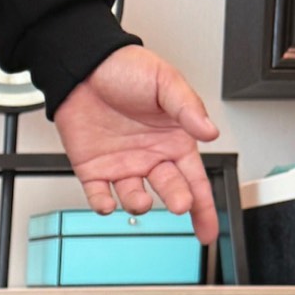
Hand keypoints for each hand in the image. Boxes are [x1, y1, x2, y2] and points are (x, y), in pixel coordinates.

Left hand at [54, 47, 220, 243]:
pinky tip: (107, 205)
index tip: (209, 230)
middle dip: (177, 201)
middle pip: (170, 190)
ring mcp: (122, 164)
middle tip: (179, 205)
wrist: (85, 64)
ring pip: (134, 196)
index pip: (195, 179)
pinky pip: (98, 195)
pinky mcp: (93, 168)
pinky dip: (102, 204)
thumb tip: (210, 131)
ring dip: (138, 203)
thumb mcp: (166, 82)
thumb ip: (188, 108)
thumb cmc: (125, 68)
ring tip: (142, 200)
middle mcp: (150, 156)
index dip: (203, 206)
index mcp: (173, 140)